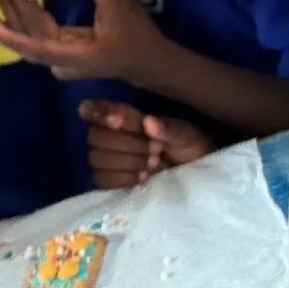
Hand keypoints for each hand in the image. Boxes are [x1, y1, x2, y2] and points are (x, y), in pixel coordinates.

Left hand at [0, 0, 166, 83]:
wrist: (148, 62)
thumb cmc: (136, 37)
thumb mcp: (120, 8)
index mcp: (71, 57)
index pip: (34, 44)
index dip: (9, 35)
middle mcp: (56, 61)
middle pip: (26, 31)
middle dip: (9, 0)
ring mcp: (55, 57)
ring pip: (26, 31)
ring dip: (10, 4)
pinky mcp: (56, 49)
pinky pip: (32, 31)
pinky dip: (20, 12)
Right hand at [78, 98, 214, 188]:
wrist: (196, 175)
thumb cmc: (190, 147)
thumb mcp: (187, 135)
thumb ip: (169, 129)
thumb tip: (148, 122)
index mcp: (124, 116)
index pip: (92, 108)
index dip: (98, 113)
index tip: (117, 121)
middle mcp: (109, 134)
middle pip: (95, 136)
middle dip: (127, 145)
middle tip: (155, 151)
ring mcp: (106, 158)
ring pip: (96, 158)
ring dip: (127, 163)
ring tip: (151, 167)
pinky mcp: (108, 179)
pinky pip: (100, 179)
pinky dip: (122, 178)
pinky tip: (141, 178)